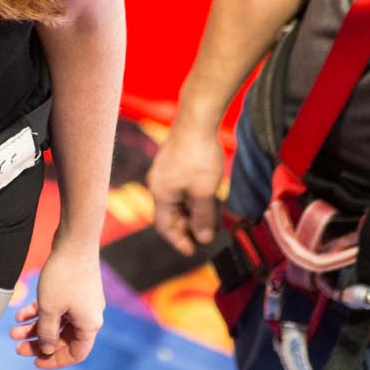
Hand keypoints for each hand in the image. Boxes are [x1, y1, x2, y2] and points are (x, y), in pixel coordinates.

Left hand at [10, 238, 103, 369]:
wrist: (74, 241)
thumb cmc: (64, 276)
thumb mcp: (50, 309)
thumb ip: (46, 333)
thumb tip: (46, 349)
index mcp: (89, 325)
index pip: (75, 354)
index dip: (55, 361)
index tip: (36, 361)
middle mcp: (89, 316)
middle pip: (62, 339)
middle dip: (39, 343)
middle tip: (18, 347)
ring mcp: (82, 302)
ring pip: (56, 323)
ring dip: (35, 328)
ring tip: (13, 331)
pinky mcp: (74, 289)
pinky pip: (56, 308)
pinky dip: (39, 312)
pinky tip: (20, 314)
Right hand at [147, 120, 226, 254]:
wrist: (197, 119)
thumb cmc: (198, 156)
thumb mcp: (204, 193)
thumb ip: (203, 218)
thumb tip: (204, 238)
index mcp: (160, 194)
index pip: (165, 227)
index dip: (179, 241)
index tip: (194, 251)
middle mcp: (158, 184)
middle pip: (170, 215)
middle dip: (188, 227)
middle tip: (207, 235)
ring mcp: (164, 171)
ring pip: (177, 201)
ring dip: (192, 212)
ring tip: (211, 218)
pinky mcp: (173, 161)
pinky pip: (180, 187)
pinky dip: (192, 198)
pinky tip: (207, 197)